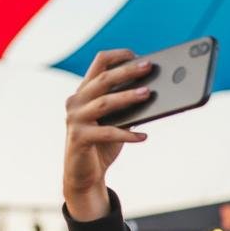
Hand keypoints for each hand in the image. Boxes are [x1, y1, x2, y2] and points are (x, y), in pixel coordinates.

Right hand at [63, 49, 150, 219]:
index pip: (99, 64)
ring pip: (104, 103)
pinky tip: (144, 136)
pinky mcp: (79, 138)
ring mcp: (75, 119)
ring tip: (149, 94)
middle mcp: (76, 101)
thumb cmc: (102, 145)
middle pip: (103, 79)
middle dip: (127, 71)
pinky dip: (127, 134)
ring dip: (128, 97)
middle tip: (149, 67)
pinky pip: (107, 133)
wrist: (84, 176)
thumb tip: (153, 92)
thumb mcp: (116, 122)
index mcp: (84, 92)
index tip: (137, 54)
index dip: (118, 57)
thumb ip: (128, 107)